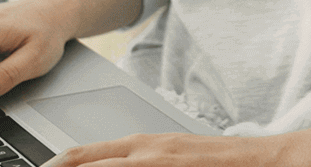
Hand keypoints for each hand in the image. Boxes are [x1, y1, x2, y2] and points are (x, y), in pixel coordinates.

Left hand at [41, 132, 283, 166]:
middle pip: (82, 161)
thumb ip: (135, 161)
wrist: (257, 160)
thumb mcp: (168, 156)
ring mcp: (157, 163)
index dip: (54, 165)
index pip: (81, 155)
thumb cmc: (211, 162)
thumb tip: (105, 166)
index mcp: (139, 146)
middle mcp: (143, 153)